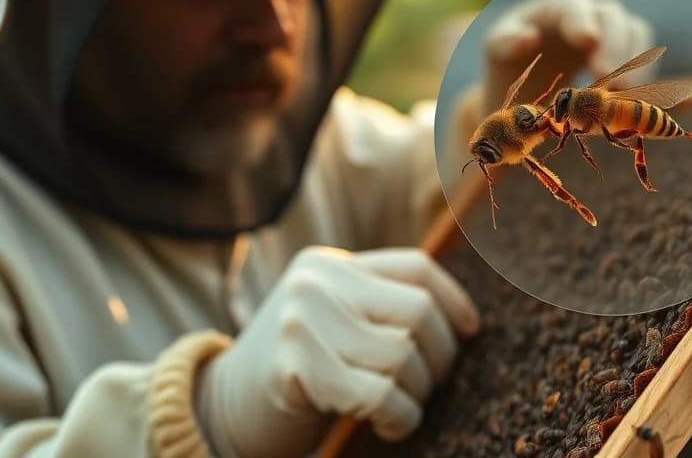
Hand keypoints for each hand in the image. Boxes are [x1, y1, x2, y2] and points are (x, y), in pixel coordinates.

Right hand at [194, 247, 479, 457]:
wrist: (218, 410)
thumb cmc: (295, 374)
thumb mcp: (334, 322)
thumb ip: (378, 308)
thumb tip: (464, 321)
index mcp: (330, 265)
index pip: (415, 269)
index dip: (455, 301)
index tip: (472, 331)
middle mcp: (316, 282)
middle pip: (418, 312)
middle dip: (439, 357)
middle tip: (427, 387)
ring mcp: (302, 320)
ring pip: (402, 354)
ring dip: (417, 394)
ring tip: (402, 408)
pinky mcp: (295, 367)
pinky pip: (379, 393)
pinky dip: (398, 416)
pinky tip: (388, 425)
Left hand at [482, 0, 655, 112]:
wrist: (532, 79)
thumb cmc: (512, 59)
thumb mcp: (498, 51)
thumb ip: (505, 42)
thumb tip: (528, 38)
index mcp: (556, 7)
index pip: (573, 5)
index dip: (581, 21)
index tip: (587, 40)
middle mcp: (590, 13)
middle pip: (611, 16)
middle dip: (613, 47)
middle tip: (609, 79)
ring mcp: (613, 31)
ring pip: (635, 33)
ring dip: (632, 63)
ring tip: (621, 92)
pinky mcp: (627, 53)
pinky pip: (644, 58)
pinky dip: (641, 76)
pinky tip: (630, 99)